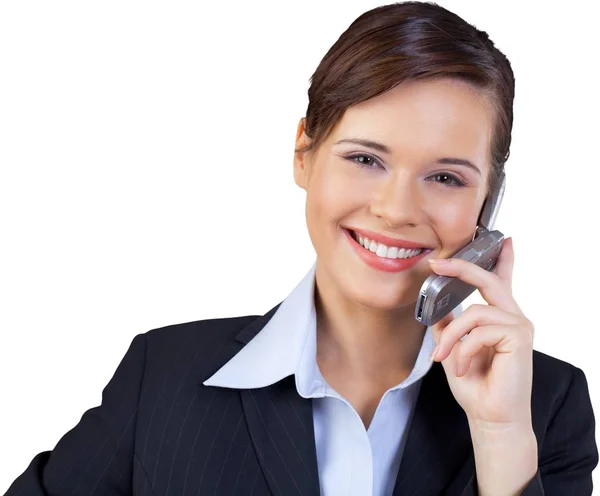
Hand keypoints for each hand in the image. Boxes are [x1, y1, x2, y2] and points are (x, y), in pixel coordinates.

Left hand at [428, 237, 537, 494]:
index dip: (502, 259)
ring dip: (452, 337)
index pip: (502, 282)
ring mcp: (519, 326)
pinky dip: (464, 349)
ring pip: (473, 313)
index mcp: (500, 318)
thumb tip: (438, 307)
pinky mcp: (519, 337)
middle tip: (439, 263)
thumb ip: (450, 325)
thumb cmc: (476, 385)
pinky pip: (479, 330)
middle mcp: (513, 317)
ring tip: (446, 358)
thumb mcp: (453, 348)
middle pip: (489, 281)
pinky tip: (464, 367)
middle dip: (464, 268)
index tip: (501, 240)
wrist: (490, 417)